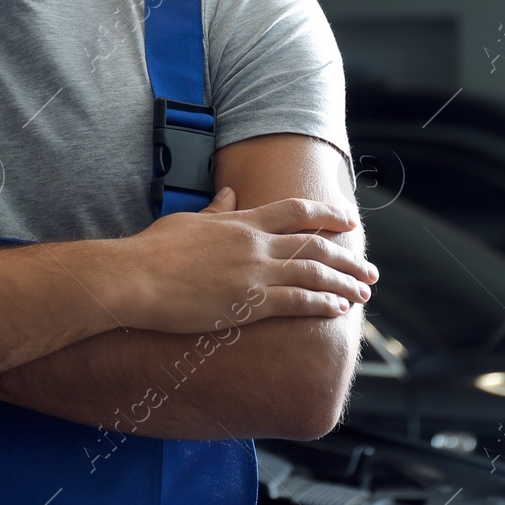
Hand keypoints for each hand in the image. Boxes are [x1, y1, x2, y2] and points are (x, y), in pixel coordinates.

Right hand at [112, 189, 377, 334]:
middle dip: (347, 257)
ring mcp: (254, 273)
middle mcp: (255, 244)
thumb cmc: (152, 252)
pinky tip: (339, 309)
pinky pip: (297, 302)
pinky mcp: (248, 302)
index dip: (327, 214)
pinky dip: (322, 304)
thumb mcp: (186, 222)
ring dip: (343, 283)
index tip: (350, 219)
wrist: (134, 279)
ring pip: (313, 274)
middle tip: (370, 269)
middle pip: (314, 245)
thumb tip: (230, 195)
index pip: (295, 211)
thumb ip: (215, 210)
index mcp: (241, 221)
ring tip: (364, 292)